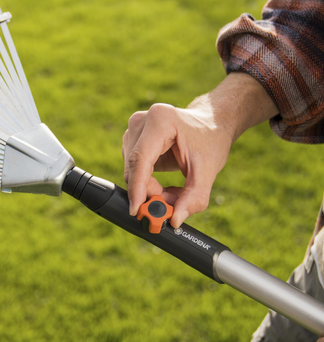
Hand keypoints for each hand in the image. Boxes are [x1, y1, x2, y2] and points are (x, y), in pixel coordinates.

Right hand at [121, 73, 277, 227]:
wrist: (210, 123)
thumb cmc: (210, 141)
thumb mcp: (207, 170)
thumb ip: (194, 197)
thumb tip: (174, 220)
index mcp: (160, 121)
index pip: (140, 159)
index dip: (137, 187)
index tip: (137, 210)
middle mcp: (141, 121)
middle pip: (134, 168)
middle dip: (149, 192)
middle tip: (170, 206)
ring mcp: (133, 129)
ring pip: (131, 171)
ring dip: (149, 189)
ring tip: (174, 191)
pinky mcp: (131, 139)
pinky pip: (133, 169)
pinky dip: (146, 183)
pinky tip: (164, 183)